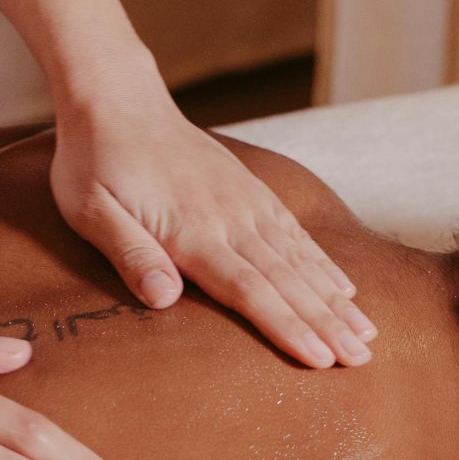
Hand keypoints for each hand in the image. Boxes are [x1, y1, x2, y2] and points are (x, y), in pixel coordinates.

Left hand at [50, 99, 377, 367]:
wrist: (117, 100)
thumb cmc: (95, 162)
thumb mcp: (91, 211)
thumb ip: (130, 254)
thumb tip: (164, 299)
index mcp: (191, 231)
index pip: (249, 289)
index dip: (287, 327)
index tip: (321, 359)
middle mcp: (230, 218)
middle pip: (287, 281)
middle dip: (327, 324)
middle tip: (362, 359)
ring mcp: (245, 203)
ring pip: (300, 260)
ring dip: (334, 300)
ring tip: (367, 333)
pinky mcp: (250, 192)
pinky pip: (295, 233)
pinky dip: (323, 263)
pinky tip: (344, 288)